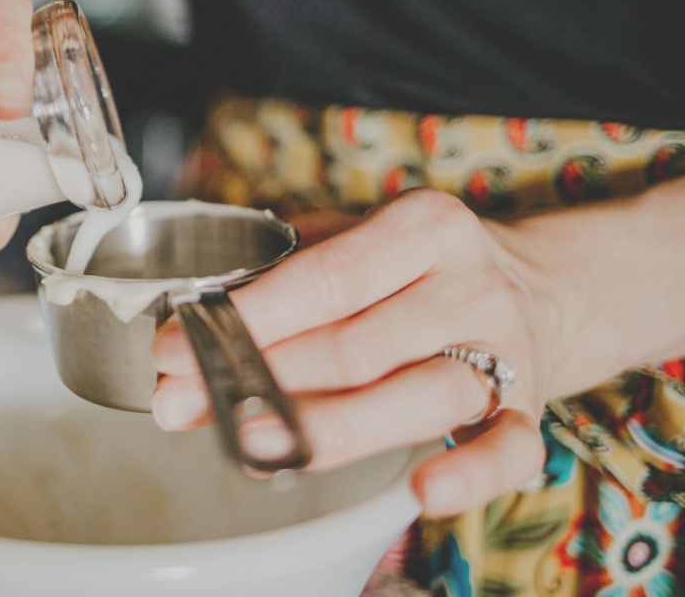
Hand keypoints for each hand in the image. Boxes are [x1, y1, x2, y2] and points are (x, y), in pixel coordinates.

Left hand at [151, 189, 553, 516]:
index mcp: (423, 228)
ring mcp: (505, 350)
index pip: (325, 278)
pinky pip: (512, 450)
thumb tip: (197, 314)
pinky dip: (470, 475)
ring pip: (416, 399)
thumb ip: (287, 267)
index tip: (179, 343)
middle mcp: (468, 285)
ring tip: (253, 444)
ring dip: (327, 429)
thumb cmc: (420, 265)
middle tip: (184, 401)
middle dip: (259, 379)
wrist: (540, 284)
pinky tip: (421, 491)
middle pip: (357, 346)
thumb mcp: (362, 236)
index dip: (248, 317)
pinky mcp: (530, 408)